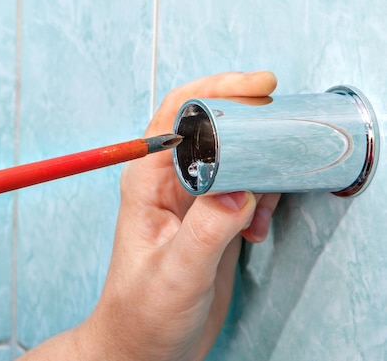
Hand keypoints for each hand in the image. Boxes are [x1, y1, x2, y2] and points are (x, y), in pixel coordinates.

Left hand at [20, 71, 279, 359]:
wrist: (144, 346)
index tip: (259, 88)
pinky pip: (246, 186)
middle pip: (213, 127)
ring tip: (260, 214)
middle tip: (281, 144)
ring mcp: (193, 198)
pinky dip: (263, 198)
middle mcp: (169, 181)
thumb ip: (207, 231)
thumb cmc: (142, 313)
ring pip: (236, 156)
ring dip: (260, 172)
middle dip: (251, 128)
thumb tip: (240, 189)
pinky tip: (257, 230)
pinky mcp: (212, 217)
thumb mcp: (176, 275)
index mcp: (147, 180)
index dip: (218, 90)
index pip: (178, 113)